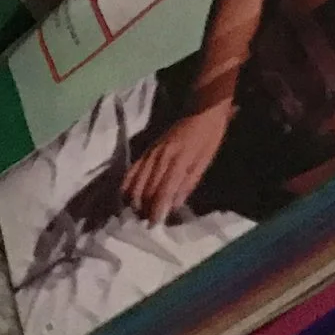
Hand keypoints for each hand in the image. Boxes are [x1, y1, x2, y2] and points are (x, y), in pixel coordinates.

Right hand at [121, 101, 233, 223]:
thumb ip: (189, 182)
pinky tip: (125, 192)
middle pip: (147, 186)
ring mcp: (152, 151)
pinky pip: (134, 166)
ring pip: (137, 177)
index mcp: (178, 161)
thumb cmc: (208, 137)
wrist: (201, 111)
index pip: (163, 190)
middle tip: (142, 223)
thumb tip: (175, 204)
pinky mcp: (148, 148)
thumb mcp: (205, 161)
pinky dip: (128, 180)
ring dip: (134, 196)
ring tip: (133, 212)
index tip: (153, 224)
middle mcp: (161, 156)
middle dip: (143, 206)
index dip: (157, 208)